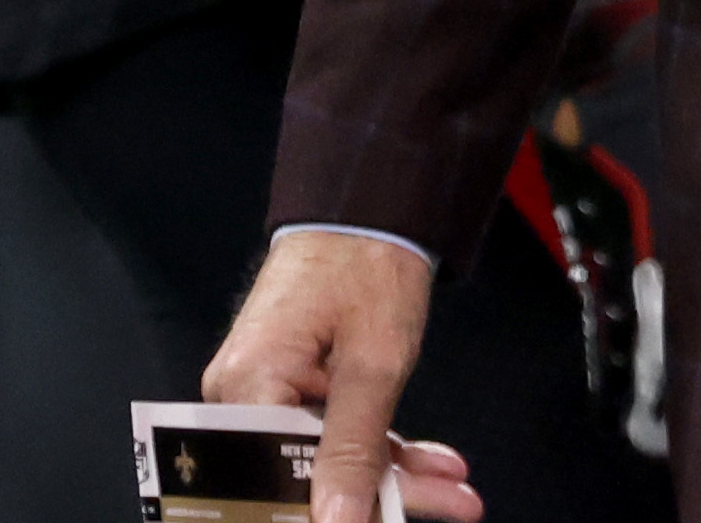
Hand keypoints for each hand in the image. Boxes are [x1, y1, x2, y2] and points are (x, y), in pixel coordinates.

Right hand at [206, 229, 478, 522]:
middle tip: (448, 506)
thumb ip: (356, 447)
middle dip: (380, 500)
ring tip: (458, 495)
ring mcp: (268, 394)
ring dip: (397, 478)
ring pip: (330, 459)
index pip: (273, 483)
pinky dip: (387, 448)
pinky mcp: (296, 389)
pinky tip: (437, 466)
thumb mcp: (375, 362)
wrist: (370, 207)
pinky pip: (337, 433)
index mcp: (244, 390)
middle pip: (305, 475)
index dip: (321, 514)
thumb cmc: (367, 264)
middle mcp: (242, 398)